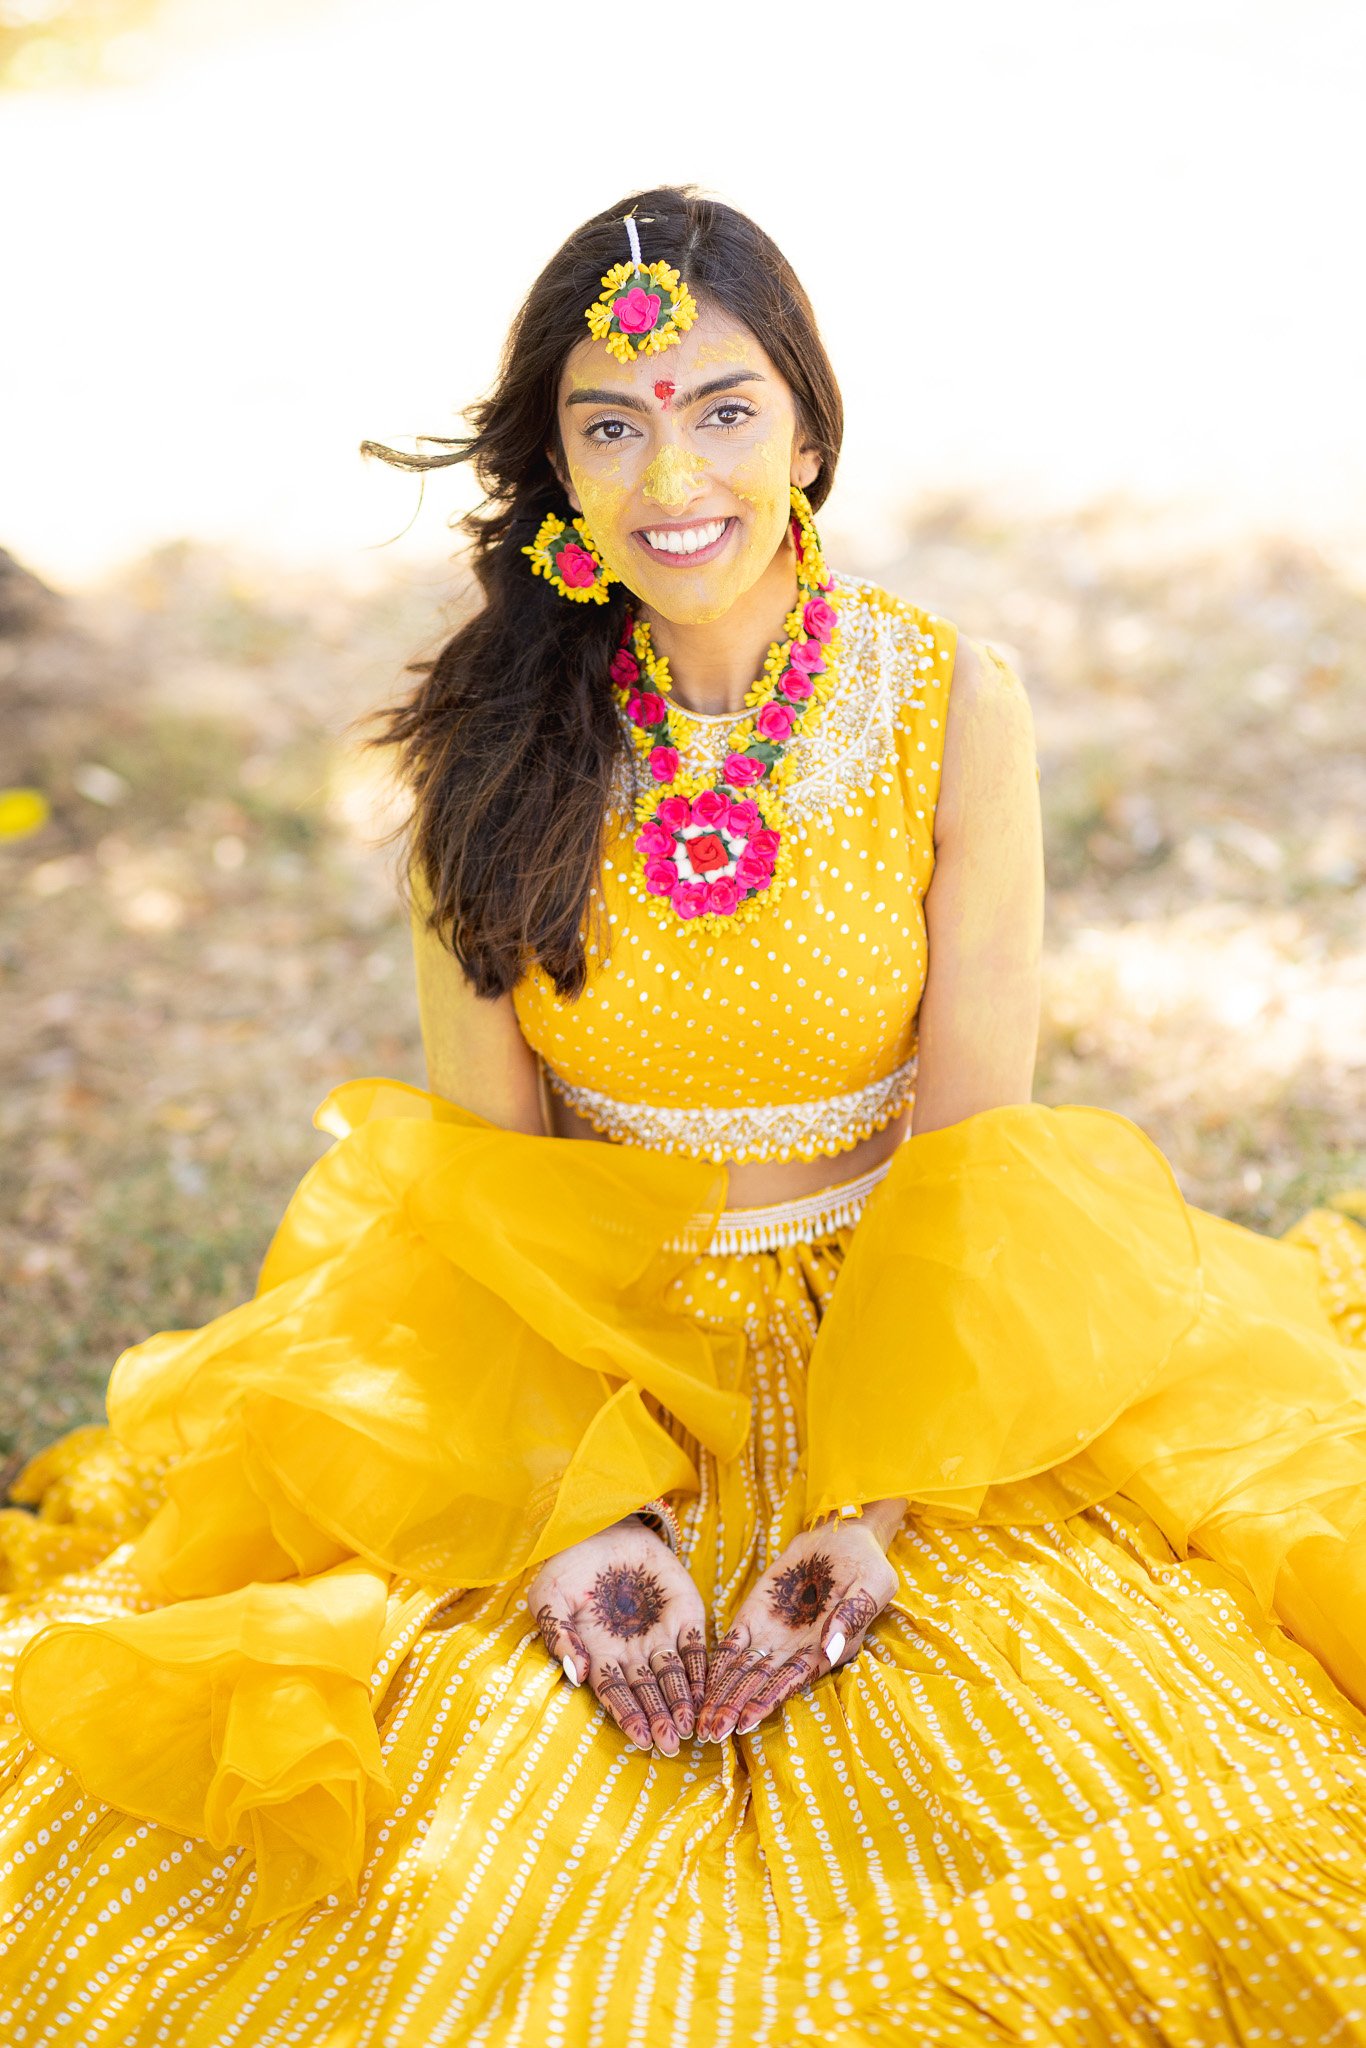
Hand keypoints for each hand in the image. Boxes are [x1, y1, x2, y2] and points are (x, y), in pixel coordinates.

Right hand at [526, 1515, 707, 1756]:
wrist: (604, 1526)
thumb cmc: (570, 1566)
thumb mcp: (551, 1597)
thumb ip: (560, 1635)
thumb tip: (576, 1674)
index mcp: (600, 1654)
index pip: (616, 1692)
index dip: (628, 1715)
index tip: (639, 1739)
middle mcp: (633, 1652)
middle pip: (648, 1692)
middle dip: (660, 1718)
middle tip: (672, 1743)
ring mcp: (662, 1634)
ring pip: (675, 1676)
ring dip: (683, 1700)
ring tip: (691, 1725)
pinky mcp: (686, 1613)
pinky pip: (698, 1646)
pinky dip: (703, 1668)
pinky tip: (709, 1690)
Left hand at [697, 1513, 898, 1742]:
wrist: (840, 1534)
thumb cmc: (864, 1562)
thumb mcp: (870, 1584)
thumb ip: (851, 1616)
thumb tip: (831, 1648)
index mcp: (824, 1651)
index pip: (791, 1682)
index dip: (767, 1700)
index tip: (746, 1721)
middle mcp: (795, 1650)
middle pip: (760, 1684)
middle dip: (736, 1707)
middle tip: (711, 1733)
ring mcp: (772, 1635)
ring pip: (742, 1671)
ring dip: (723, 1694)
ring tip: (702, 1721)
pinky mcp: (754, 1616)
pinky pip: (732, 1644)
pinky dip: (717, 1663)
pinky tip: (701, 1683)